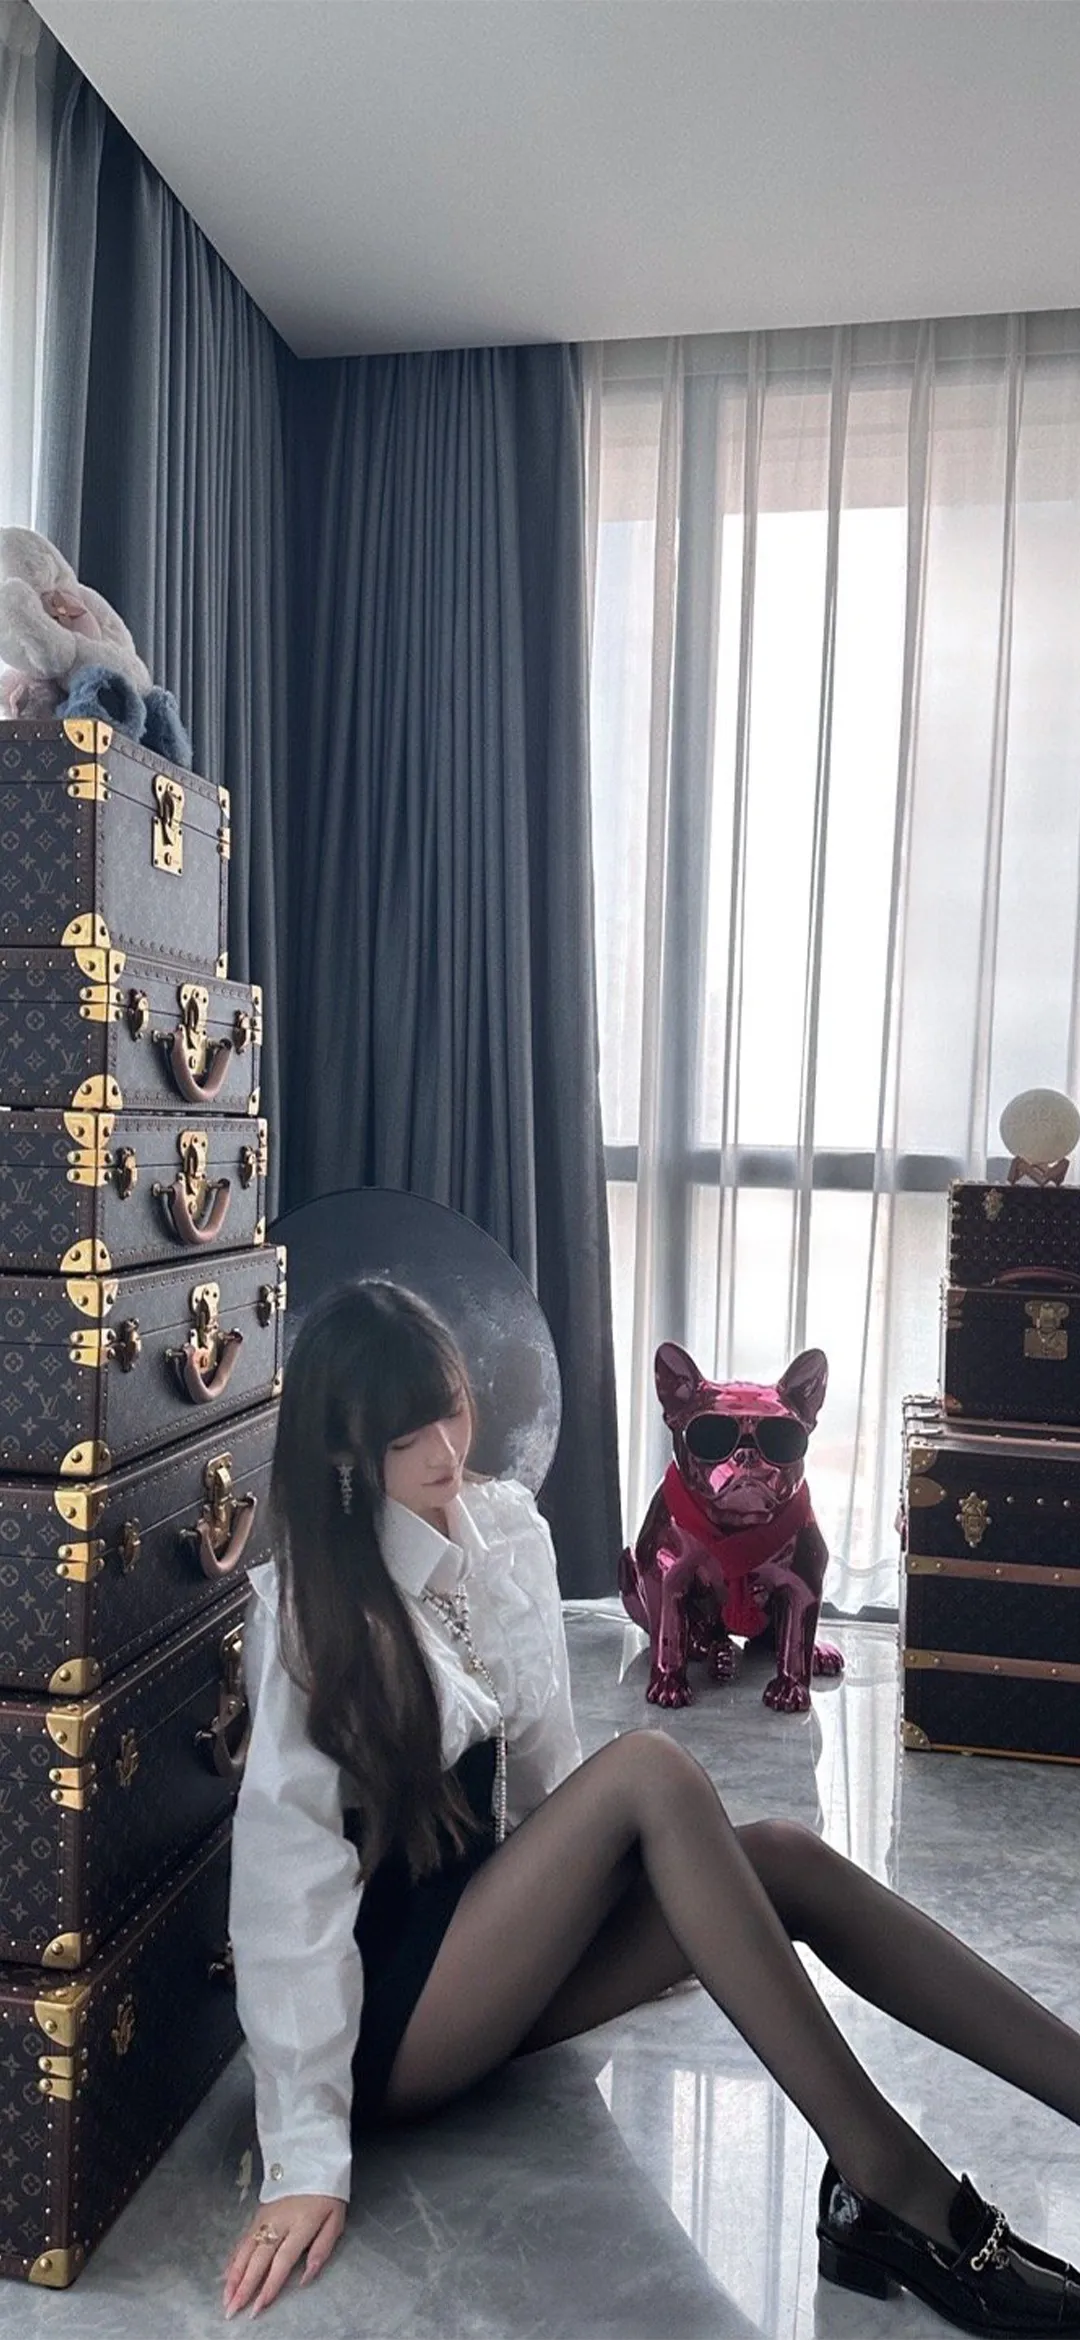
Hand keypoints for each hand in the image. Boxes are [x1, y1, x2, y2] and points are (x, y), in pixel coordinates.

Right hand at [222, 2194, 345, 2318]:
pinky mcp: (258, 2214)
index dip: (270, 2285)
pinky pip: (243, 2239)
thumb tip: (306, 2277)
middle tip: (233, 2309)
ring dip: (234, 2275)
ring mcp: (265, 2217)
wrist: (312, 2158)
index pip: (283, 2260)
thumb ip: (322, 2249)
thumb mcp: (336, 2219)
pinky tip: (227, 2273)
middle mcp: (279, 2222)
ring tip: (226, 2296)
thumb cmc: (327, 2193)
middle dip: (244, 2286)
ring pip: (246, 2250)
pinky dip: (233, 2258)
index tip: (259, 2305)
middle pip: (259, 2258)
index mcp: (301, 2225)